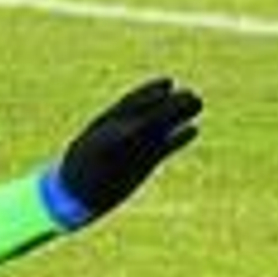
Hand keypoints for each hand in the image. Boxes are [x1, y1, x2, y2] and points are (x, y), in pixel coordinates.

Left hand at [54, 77, 202, 223]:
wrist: (79, 193)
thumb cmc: (85, 170)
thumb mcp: (98, 152)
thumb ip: (115, 140)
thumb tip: (131, 130)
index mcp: (110, 122)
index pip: (133, 102)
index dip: (150, 92)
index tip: (167, 83)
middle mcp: (126, 131)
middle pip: (151, 111)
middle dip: (170, 102)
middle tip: (191, 94)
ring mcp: (137, 146)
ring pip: (161, 127)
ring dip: (179, 115)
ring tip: (198, 103)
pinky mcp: (147, 162)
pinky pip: (165, 147)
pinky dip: (178, 139)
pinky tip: (193, 130)